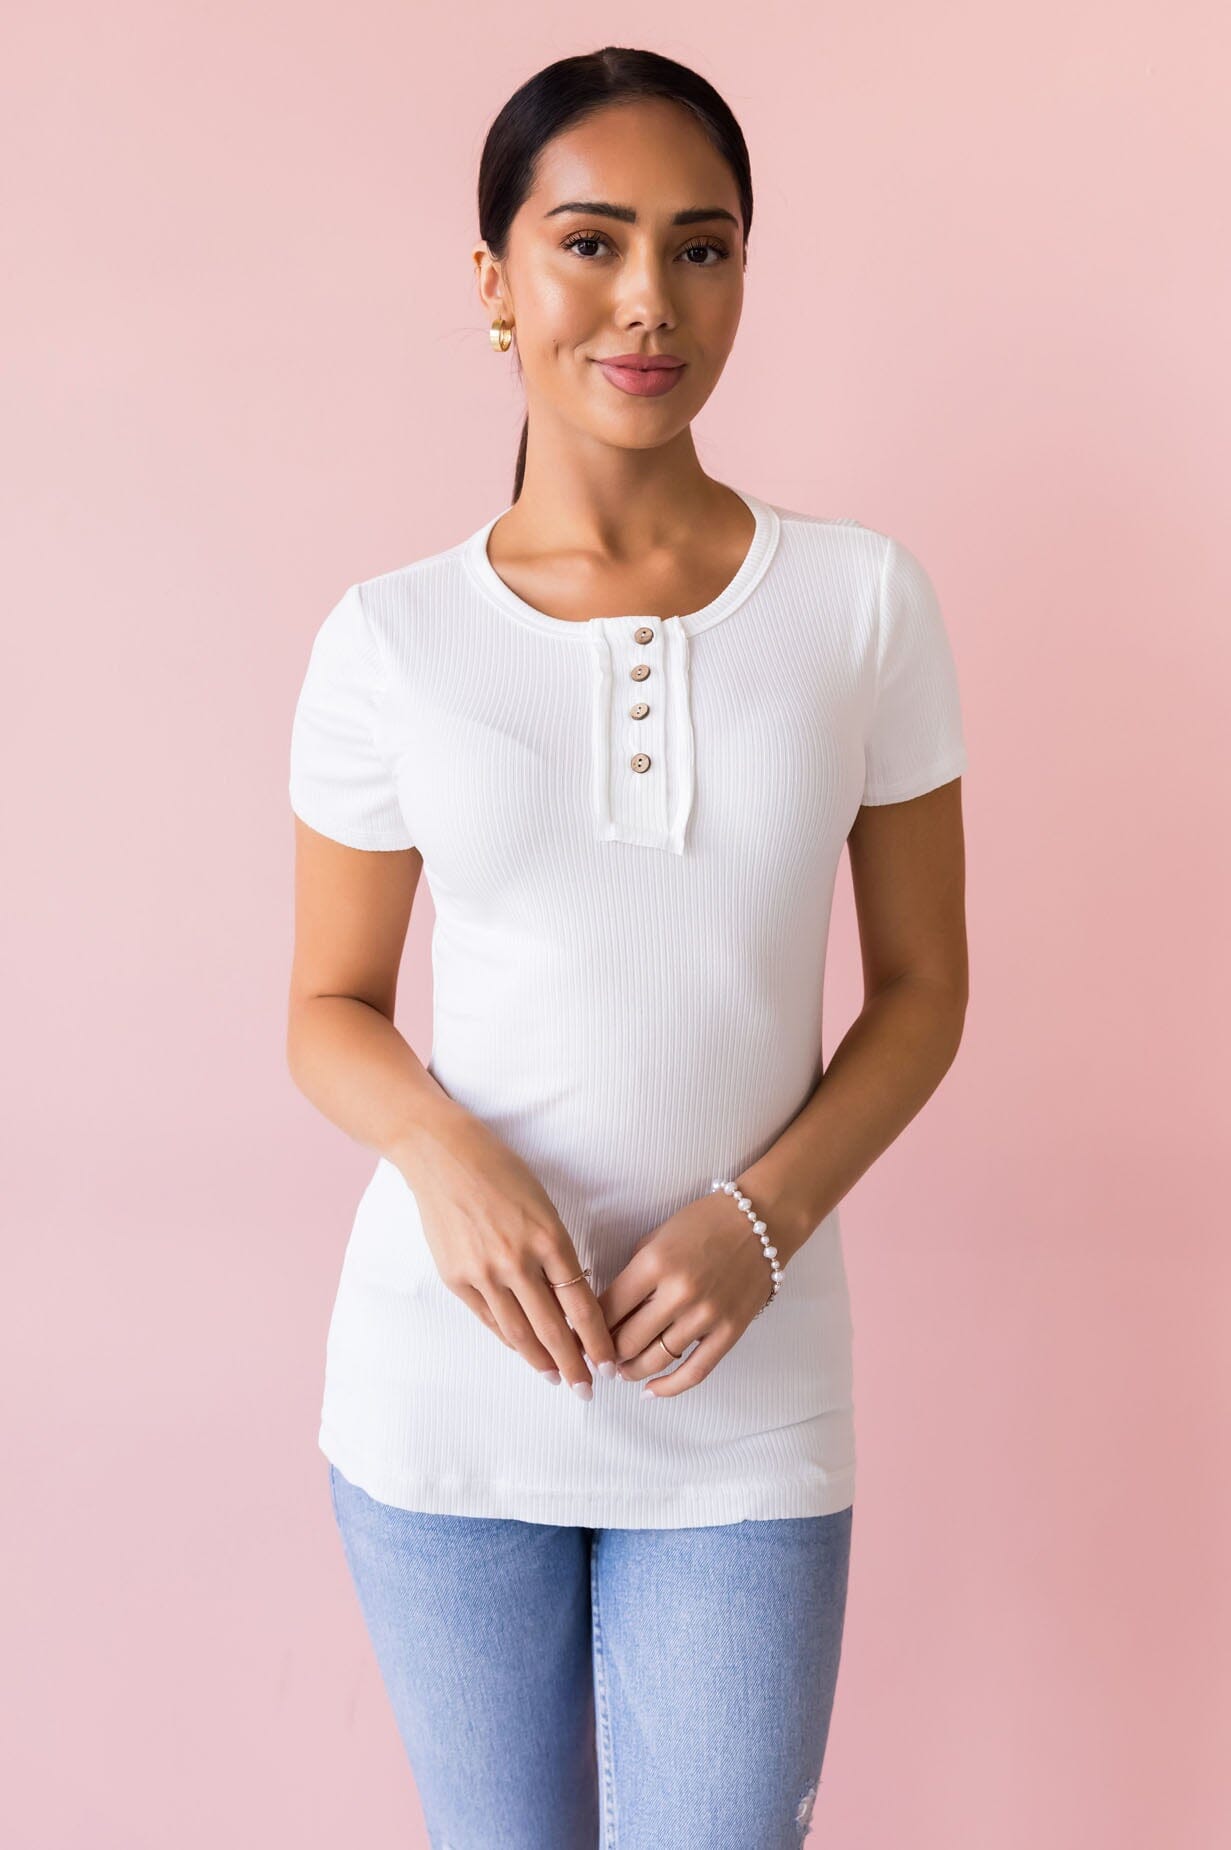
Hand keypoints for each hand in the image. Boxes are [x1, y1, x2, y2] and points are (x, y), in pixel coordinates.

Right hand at [398, 1110, 619, 1394]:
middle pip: (553, 1328)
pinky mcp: (456, 1278)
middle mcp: (517, 1260)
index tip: (608, 1361)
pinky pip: (489, 1319)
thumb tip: (570, 1298)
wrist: (443, 1156)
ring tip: (556, 1377)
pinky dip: (508, 1339)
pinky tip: (522, 1351)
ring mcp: (484, 1272)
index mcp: (548, 1238)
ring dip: (540, 1360)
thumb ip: (556, 1252)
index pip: (581, 1303)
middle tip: (588, 1388)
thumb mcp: (543, 1205)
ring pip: (518, 1333)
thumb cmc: (501, 1172)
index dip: (597, 1339)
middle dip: (573, 1364)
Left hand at [596, 1187, 775, 1398]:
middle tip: (599, 1357)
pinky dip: (669, 1388)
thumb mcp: (656, 1237)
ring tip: (620, 1371)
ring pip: (655, 1360)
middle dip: (607, 1353)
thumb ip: (632, 1274)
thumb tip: (605, 1311)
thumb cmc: (704, 1224)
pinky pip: (695, 1371)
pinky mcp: (730, 1331)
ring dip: (631, 1371)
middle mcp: (679, 1293)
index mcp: (655, 1263)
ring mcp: (706, 1315)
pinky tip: (650, 1391)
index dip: (588, 1327)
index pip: (608, 1309)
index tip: (580, 1336)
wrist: (760, 1221)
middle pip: (627, 1341)